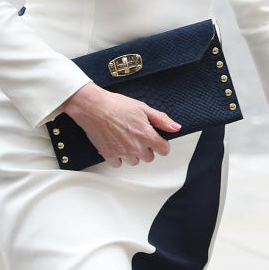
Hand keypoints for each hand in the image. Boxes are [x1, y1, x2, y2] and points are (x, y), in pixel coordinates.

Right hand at [61, 82, 179, 166]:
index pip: (164, 150)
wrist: (93, 107)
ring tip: (125, 139)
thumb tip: (176, 127)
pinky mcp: (109, 155)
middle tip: (137, 135)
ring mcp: (122, 153)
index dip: (161, 144)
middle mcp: (136, 147)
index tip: (156, 139)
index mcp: (146, 135)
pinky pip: (119, 164)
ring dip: (132, 153)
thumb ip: (161, 120)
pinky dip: (118, 157)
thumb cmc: (116, 105)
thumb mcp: (143, 108)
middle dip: (146, 148)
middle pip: (149, 157)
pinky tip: (116, 145)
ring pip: (134, 161)